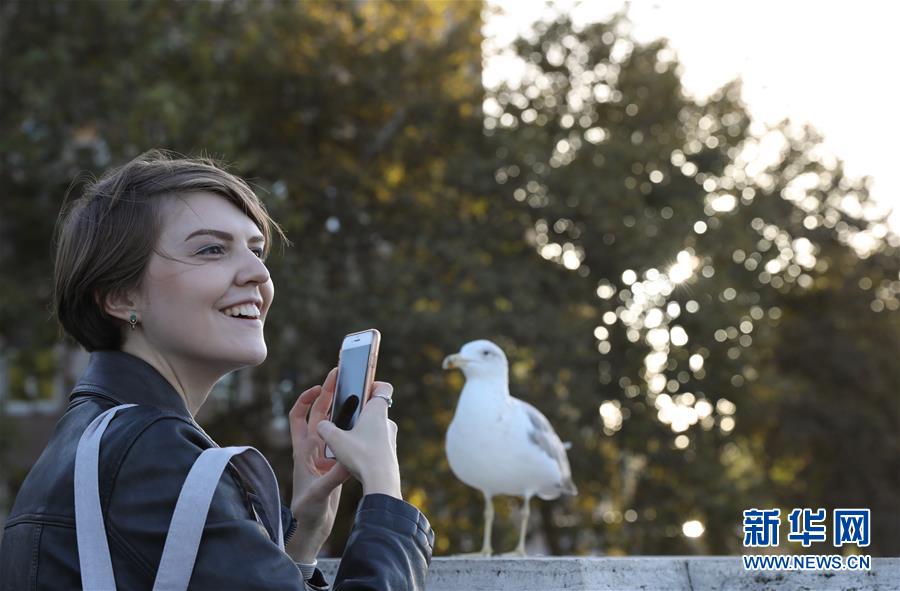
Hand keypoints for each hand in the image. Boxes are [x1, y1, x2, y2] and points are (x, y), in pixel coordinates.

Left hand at [288, 368, 350, 562]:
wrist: (311, 527)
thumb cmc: (307, 511)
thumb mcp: (318, 494)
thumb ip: (332, 478)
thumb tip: (350, 462)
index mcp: (303, 451)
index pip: (298, 417)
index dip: (305, 399)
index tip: (318, 388)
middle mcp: (313, 449)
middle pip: (319, 415)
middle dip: (328, 394)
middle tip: (340, 376)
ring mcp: (325, 456)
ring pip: (333, 425)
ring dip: (342, 409)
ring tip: (356, 393)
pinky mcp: (336, 465)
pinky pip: (344, 440)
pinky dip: (352, 429)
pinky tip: (364, 423)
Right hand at [316, 381, 401, 498]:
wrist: (381, 482)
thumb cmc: (361, 456)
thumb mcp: (336, 441)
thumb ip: (325, 429)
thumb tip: (320, 425)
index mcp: (377, 411)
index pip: (383, 387)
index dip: (372, 384)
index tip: (360, 388)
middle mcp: (388, 422)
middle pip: (376, 408)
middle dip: (360, 411)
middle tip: (345, 417)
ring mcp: (391, 438)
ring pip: (376, 427)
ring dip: (363, 430)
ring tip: (347, 440)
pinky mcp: (390, 453)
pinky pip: (378, 443)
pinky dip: (367, 445)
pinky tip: (355, 456)